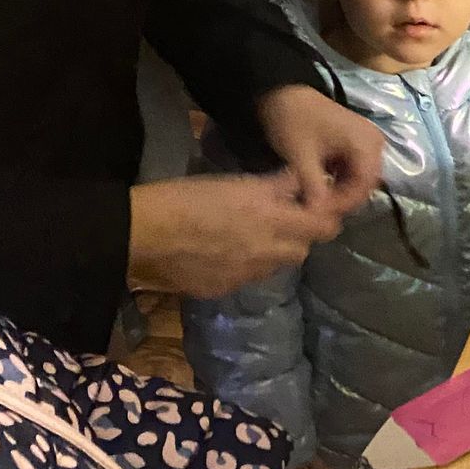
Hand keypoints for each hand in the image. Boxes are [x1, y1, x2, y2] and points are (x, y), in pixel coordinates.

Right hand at [129, 172, 336, 296]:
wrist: (143, 232)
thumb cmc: (187, 197)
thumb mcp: (236, 183)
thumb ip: (274, 186)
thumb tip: (301, 179)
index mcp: (271, 220)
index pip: (324, 226)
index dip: (325, 218)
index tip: (315, 209)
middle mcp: (267, 251)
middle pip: (303, 250)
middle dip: (299, 237)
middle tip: (283, 221)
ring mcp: (246, 275)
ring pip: (276, 266)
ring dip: (273, 252)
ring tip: (251, 236)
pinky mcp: (224, 289)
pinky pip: (248, 279)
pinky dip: (246, 266)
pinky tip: (224, 253)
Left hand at [257, 84, 384, 220]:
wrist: (283, 91)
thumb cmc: (293, 120)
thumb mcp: (301, 156)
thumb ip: (313, 187)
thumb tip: (318, 215)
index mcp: (365, 143)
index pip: (364, 185)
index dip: (344, 203)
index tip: (321, 212)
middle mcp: (374, 143)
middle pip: (365, 183)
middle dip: (342, 199)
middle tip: (318, 210)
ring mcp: (366, 142)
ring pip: (359, 178)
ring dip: (340, 191)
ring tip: (318, 201)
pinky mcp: (356, 143)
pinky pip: (354, 169)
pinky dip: (339, 180)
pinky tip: (321, 187)